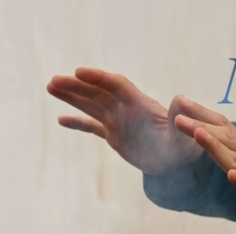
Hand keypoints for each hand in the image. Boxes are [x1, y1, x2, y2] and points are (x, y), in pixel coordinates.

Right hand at [47, 68, 203, 174]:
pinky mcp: (114, 135)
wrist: (179, 160)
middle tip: (53, 80)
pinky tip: (60, 119)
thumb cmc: (185, 146)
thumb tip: (180, 98)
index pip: (115, 85)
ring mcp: (118, 120)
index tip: (78, 72)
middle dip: (76, 86)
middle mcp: (125, 109)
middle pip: (97, 92)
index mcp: (140, 105)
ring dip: (71, 96)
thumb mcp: (183, 133)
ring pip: (90, 104)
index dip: (97, 78)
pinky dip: (77, 122)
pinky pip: (92, 126)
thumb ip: (179, 117)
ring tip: (50, 87)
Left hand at [171, 97, 235, 231]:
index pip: (222, 128)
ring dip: (214, 145)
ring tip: (196, 133)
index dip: (201, 116)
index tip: (180, 103)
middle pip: (224, 136)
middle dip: (199, 124)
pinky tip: (232, 176)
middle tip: (176, 112)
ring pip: (235, 158)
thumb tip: (221, 152)